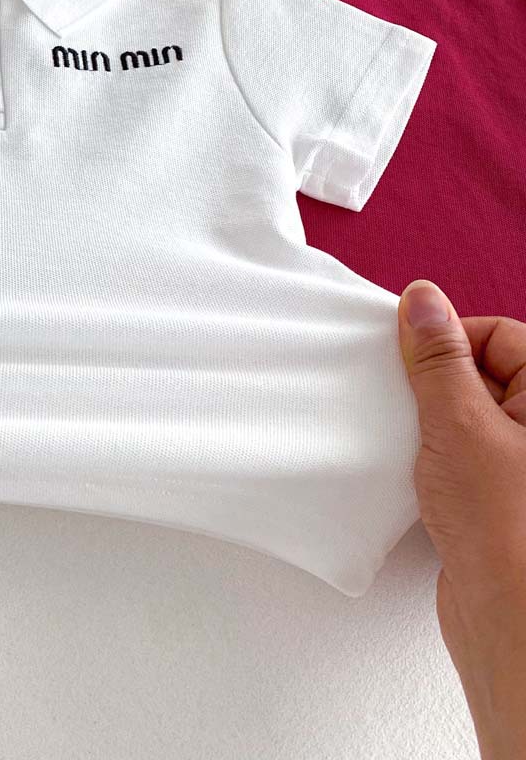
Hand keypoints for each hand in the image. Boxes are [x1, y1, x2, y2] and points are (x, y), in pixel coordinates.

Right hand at [398, 280, 525, 759]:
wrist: (510, 622)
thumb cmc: (505, 529)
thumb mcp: (459, 423)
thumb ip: (437, 358)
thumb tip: (423, 300)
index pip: (501, 336)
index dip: (449, 342)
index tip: (408, 357)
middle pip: (484, 373)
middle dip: (437, 383)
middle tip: (408, 403)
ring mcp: (523, 464)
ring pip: (469, 414)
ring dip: (433, 422)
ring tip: (415, 444)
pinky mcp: (503, 497)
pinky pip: (463, 452)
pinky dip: (435, 455)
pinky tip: (418, 474)